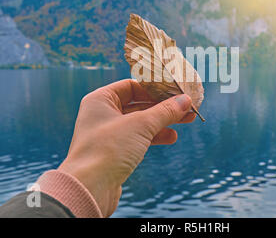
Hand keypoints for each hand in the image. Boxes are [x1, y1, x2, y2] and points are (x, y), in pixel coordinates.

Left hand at [58, 79, 194, 216]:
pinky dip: (154, 136)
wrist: (89, 188)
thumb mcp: (141, 125)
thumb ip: (164, 111)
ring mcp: (107, 134)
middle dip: (163, 106)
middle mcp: (102, 114)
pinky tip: (171, 137)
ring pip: (140, 122)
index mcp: (100, 100)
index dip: (154, 88)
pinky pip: (137, 138)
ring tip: (186, 120)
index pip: (132, 86)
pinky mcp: (113, 152)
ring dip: (162, 121)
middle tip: (186, 106)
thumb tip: (185, 100)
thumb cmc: (108, 149)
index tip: (175, 91)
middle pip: (139, 104)